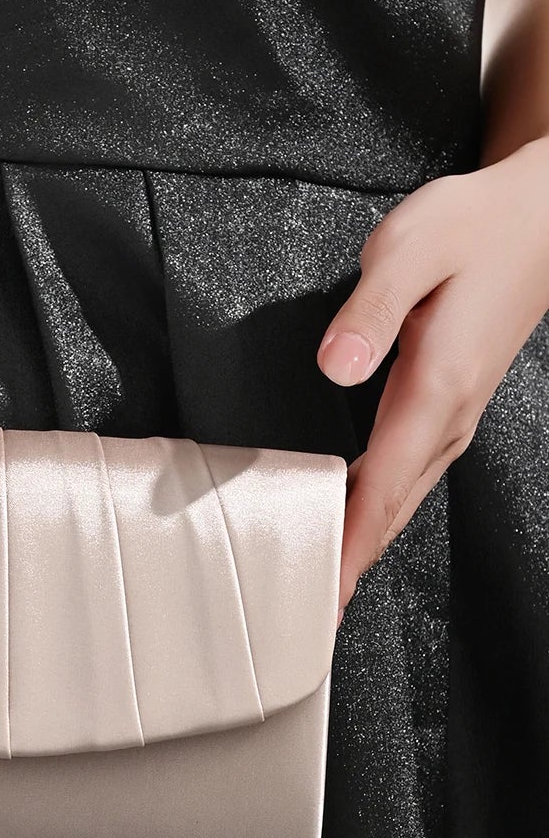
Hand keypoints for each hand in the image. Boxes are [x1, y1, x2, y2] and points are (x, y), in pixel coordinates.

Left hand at [317, 136, 548, 614]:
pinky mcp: (450, 404)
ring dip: (365, 545)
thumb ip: (371, 309)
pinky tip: (355, 524)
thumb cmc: (473, 227)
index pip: (382, 489)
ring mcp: (454, 415)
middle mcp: (449, 416)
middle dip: (352, 566)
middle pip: (392, 511)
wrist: (537, 216)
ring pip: (403, 498)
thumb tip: (338, 365)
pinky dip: (379, 511)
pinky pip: (409, 475)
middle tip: (312, 620)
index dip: (349, 548)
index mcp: (435, 388)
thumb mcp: (411, 248)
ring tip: (326, 589)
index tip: (324, 600)